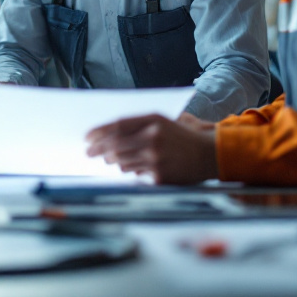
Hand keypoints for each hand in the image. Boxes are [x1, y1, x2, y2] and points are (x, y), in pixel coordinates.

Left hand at [84, 113, 217, 184]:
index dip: (99, 132)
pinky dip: (128, 170)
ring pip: (121, 161)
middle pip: (115, 144)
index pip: (117, 125)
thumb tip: (111, 133)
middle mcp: (153, 137)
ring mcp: (155, 158)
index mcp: (153, 120)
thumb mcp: (165, 121)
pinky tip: (127, 167)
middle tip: (90, 152)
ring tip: (108, 159)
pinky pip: (134, 173)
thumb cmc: (185, 137)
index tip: (87, 137)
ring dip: (111, 160)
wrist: (210, 154)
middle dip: (98, 149)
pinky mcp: (158, 175)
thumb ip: (140, 125)